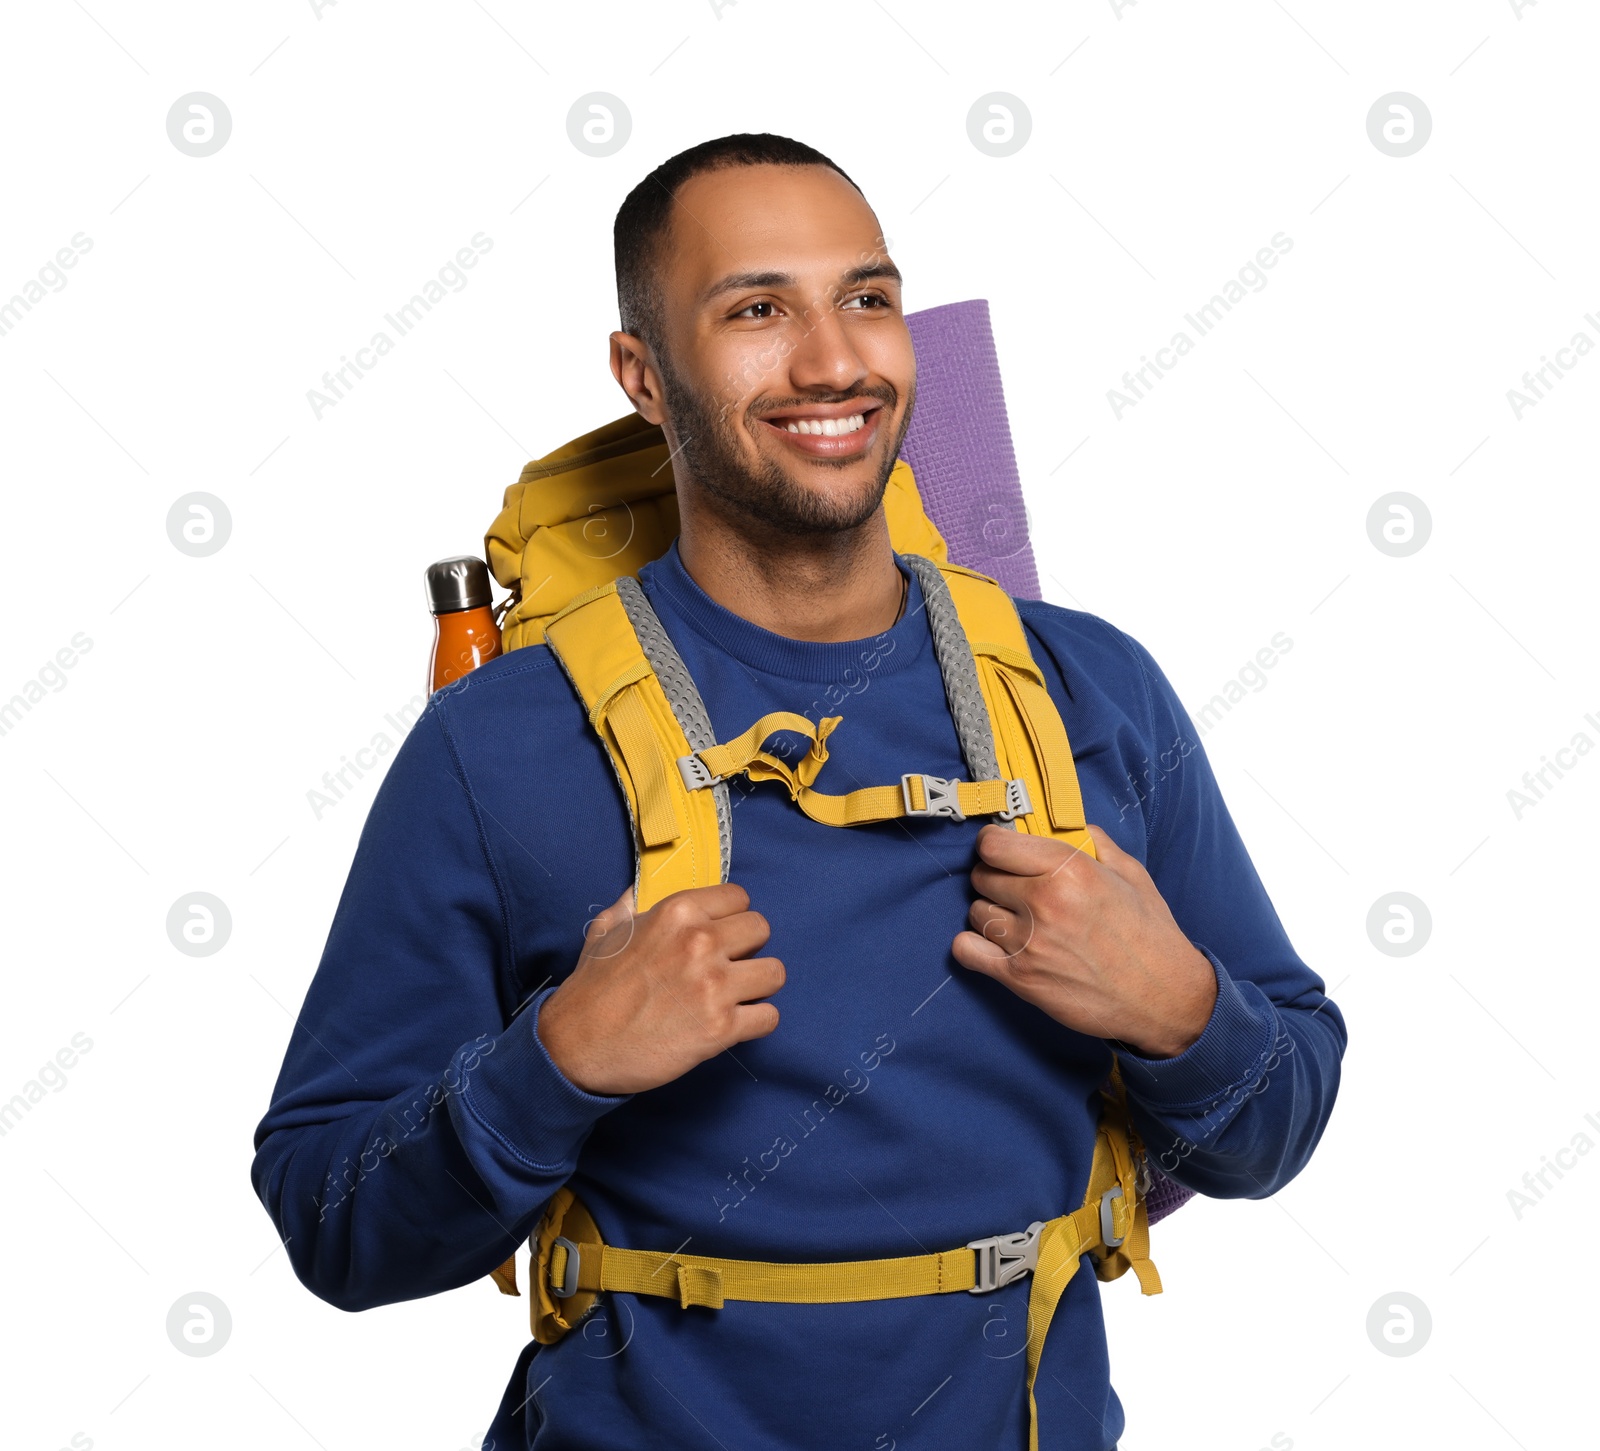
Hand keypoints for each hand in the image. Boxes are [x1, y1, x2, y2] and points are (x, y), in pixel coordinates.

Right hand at [537, 884, 783, 1095]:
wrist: (576, 1047)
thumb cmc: (591, 989)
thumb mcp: (606, 931)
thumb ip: (631, 904)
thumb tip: (641, 887)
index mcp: (676, 912)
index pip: (739, 898)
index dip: (731, 917)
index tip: (721, 934)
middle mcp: (700, 942)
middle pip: (761, 930)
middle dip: (748, 948)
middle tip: (728, 966)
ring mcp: (713, 986)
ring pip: (774, 973)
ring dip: (758, 986)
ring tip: (736, 996)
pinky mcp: (721, 1028)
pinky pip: (769, 1017)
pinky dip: (757, 1022)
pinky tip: (736, 1024)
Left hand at [951, 824, 1216, 1058]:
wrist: (1163, 997)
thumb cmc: (1150, 935)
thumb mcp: (1131, 874)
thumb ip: (1095, 843)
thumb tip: (1068, 826)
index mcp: (1069, 869)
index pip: (994, 844)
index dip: (993, 845)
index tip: (1000, 851)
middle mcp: (1044, 901)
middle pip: (982, 876)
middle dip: (994, 878)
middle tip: (1015, 889)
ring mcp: (1029, 942)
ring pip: (976, 912)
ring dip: (991, 913)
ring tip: (1016, 920)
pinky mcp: (1020, 978)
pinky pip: (966, 950)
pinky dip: (973, 946)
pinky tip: (994, 945)